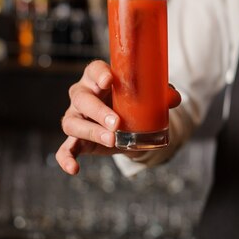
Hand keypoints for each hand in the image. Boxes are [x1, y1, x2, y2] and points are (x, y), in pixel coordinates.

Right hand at [55, 60, 180, 174]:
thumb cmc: (131, 101)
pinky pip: (65, 149)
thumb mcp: (146, 95)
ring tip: (111, 139)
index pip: (93, 70)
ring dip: (91, 132)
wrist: (126, 123)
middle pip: (82, 98)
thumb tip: (174, 97)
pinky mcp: (76, 139)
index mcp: (97, 78)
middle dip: (99, 111)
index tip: (109, 81)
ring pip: (73, 122)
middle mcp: (82, 95)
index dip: (99, 75)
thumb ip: (160, 93)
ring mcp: (76, 117)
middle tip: (116, 122)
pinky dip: (66, 158)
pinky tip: (73, 168)